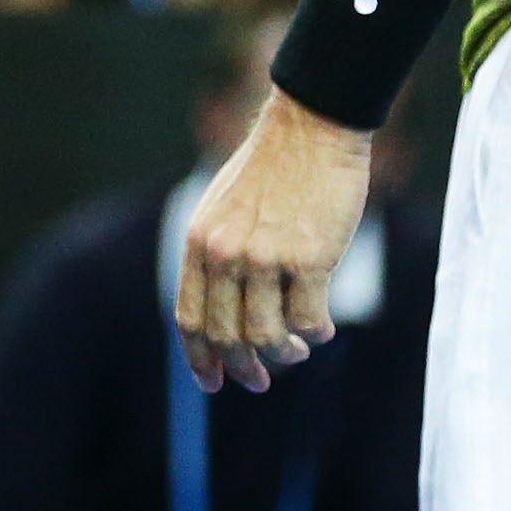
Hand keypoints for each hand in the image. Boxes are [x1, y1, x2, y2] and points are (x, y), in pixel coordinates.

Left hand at [176, 92, 371, 389]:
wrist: (312, 128)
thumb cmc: (273, 170)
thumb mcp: (223, 210)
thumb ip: (217, 256)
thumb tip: (226, 316)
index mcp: (199, 243)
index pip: (189, 319)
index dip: (200, 358)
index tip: (212, 382)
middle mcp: (225, 254)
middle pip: (226, 336)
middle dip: (242, 368)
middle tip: (260, 381)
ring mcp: (265, 258)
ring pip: (268, 336)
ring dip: (284, 354)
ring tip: (297, 350)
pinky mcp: (308, 259)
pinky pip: (308, 319)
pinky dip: (316, 333)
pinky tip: (321, 329)